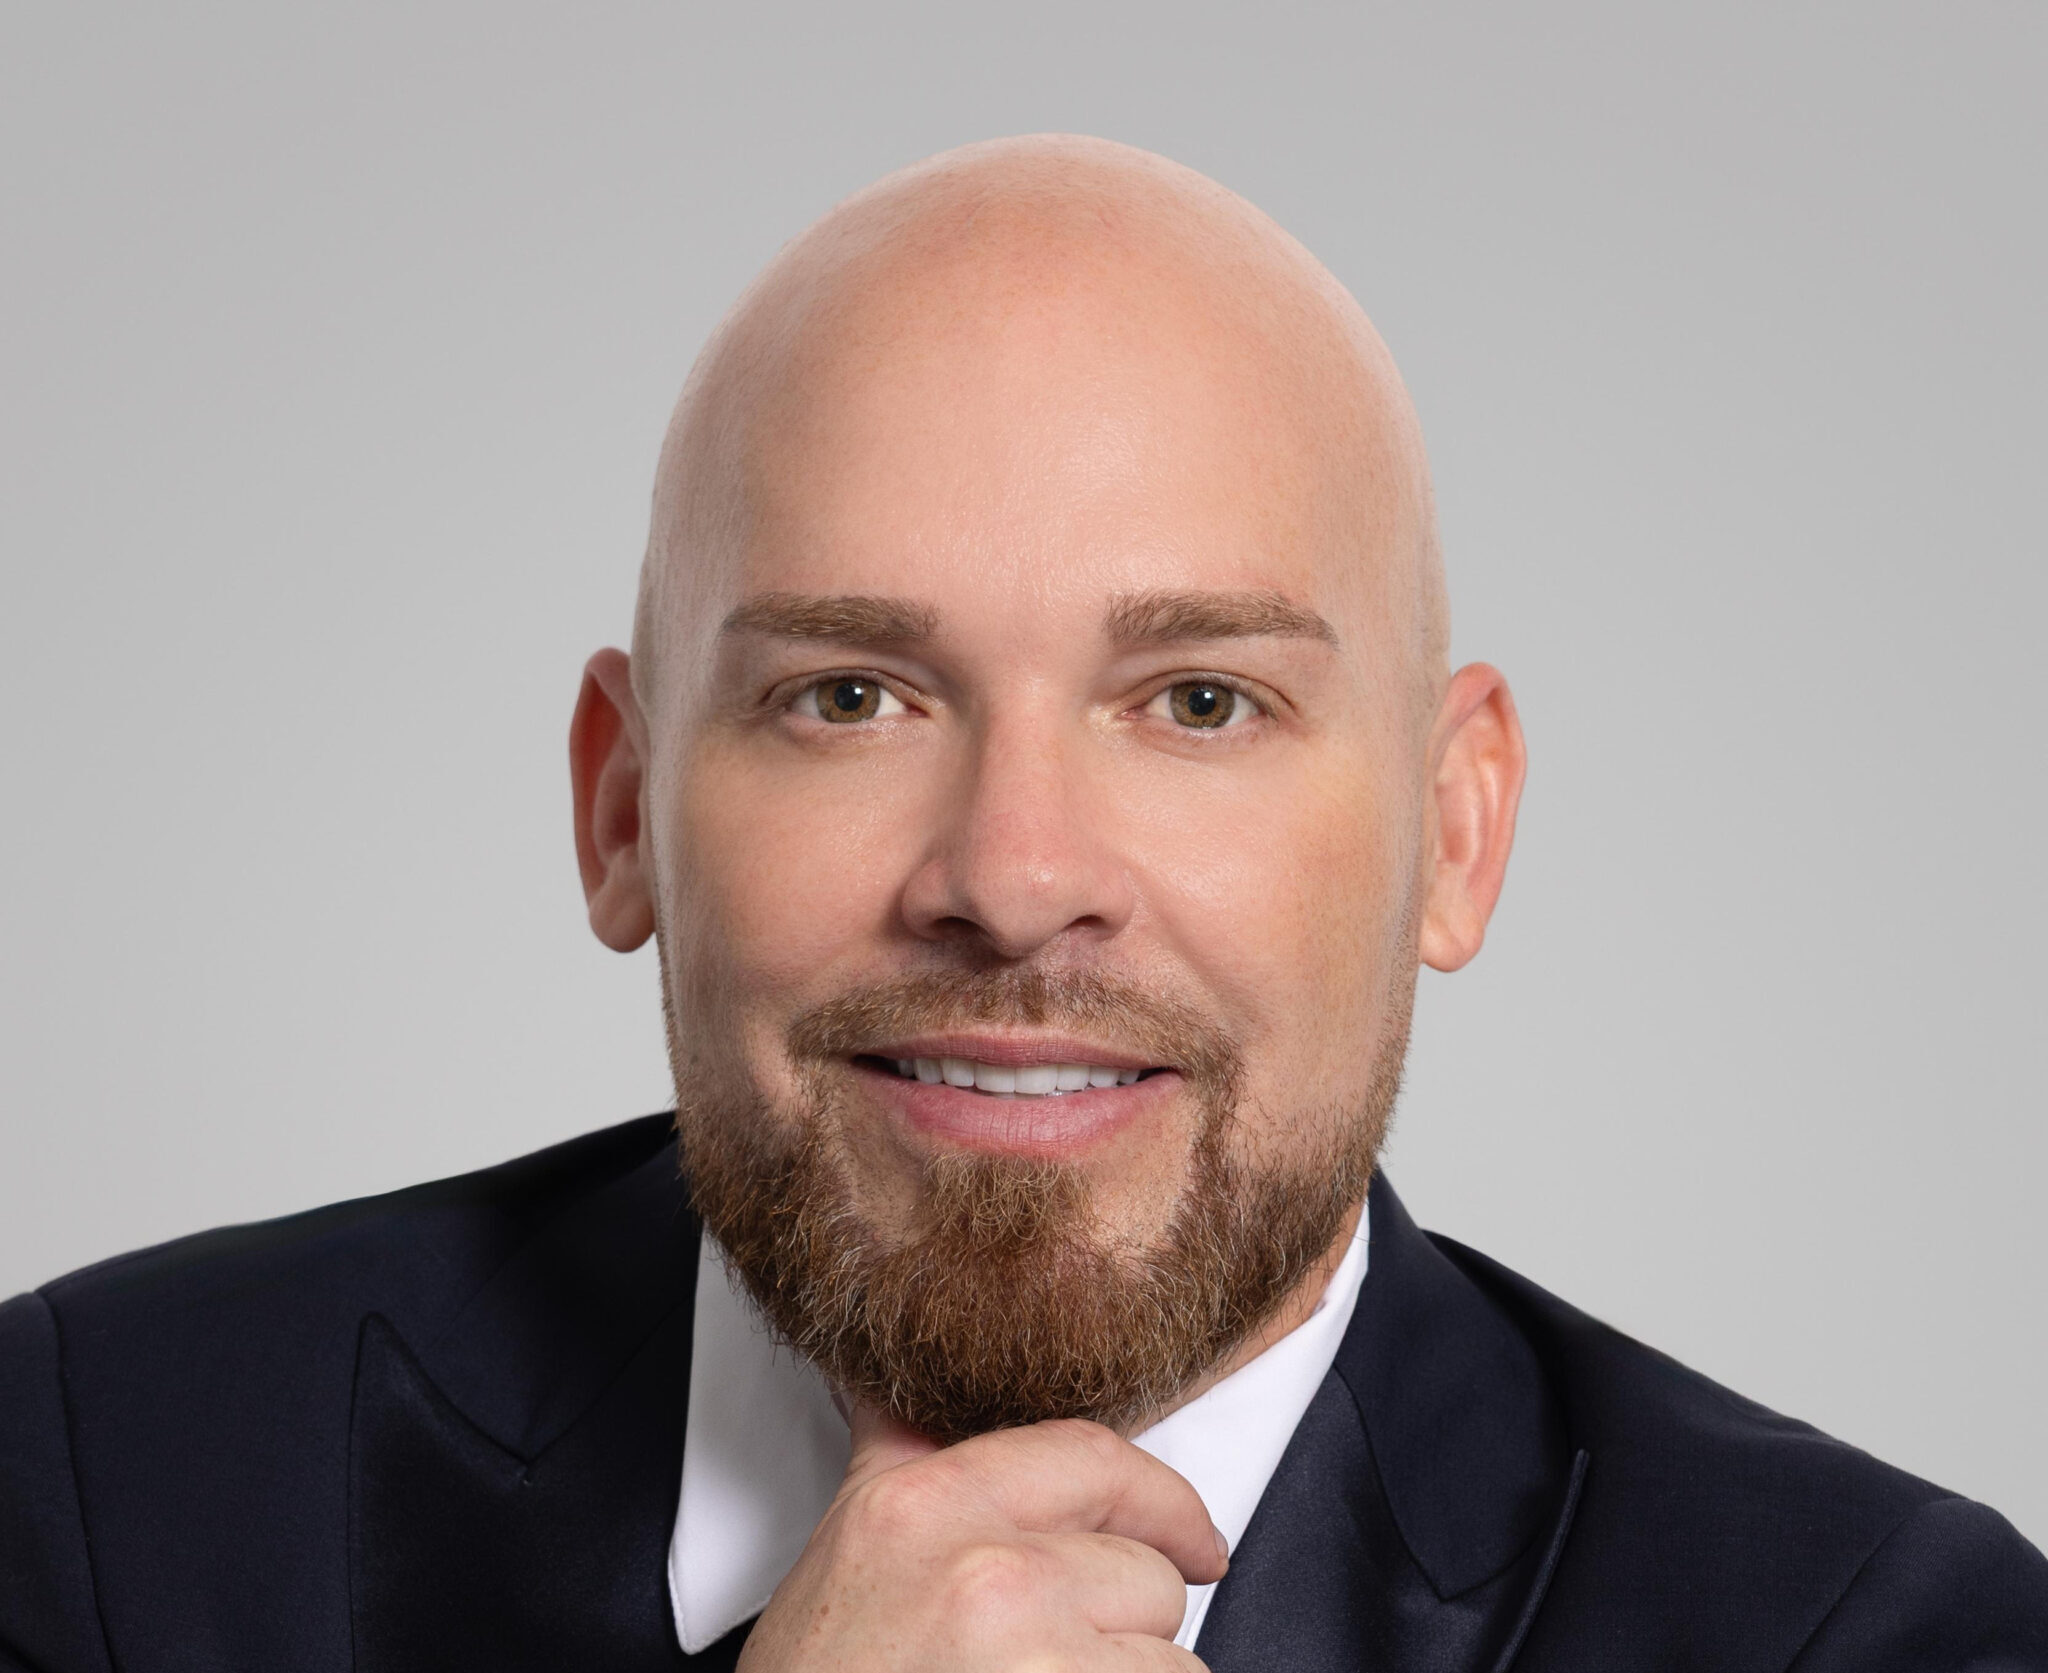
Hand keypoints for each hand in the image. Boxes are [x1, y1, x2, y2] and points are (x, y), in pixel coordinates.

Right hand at [735, 1406, 1227, 1670]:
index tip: (1195, 1538)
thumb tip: (894, 1377)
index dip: (1163, 1501)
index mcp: (924, 1504)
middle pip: (1149, 1572)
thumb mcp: (850, 1548)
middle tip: (1055, 1662)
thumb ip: (901, 1451)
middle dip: (1127, 1628)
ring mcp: (1031, 1654)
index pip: (1096, 1457)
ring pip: (1171, 1661)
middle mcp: (984, 1570)